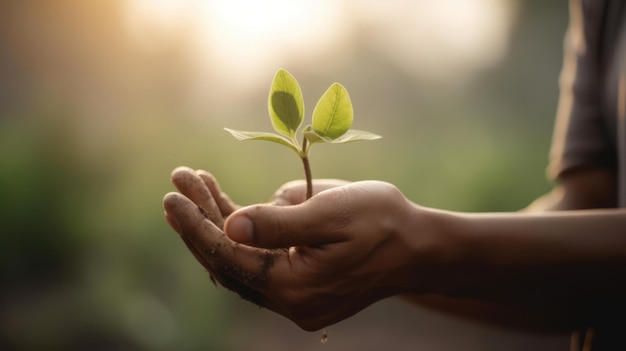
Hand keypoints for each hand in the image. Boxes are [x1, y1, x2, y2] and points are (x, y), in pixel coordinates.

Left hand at [163, 167, 440, 330]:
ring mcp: (295, 299)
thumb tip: (229, 226)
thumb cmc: (383, 222)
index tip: (172, 195)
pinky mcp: (301, 288)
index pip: (229, 257)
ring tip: (197, 184)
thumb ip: (279, 223)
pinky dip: (243, 235)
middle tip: (177, 184)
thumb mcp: (332, 213)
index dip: (197, 225)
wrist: (419, 248)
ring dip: (219, 223)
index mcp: (295, 287)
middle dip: (201, 221)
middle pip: (228, 261)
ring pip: (241, 261)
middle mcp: (290, 302)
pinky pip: (260, 261)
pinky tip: (230, 206)